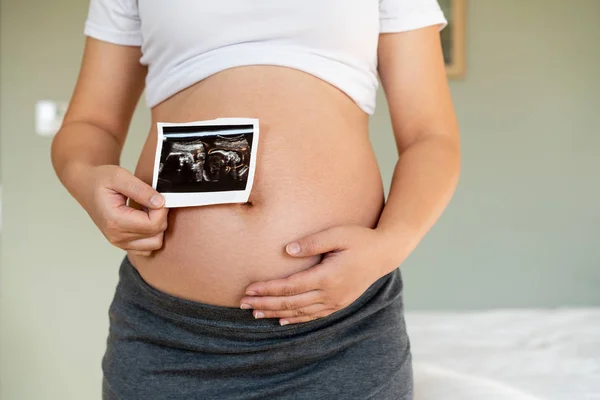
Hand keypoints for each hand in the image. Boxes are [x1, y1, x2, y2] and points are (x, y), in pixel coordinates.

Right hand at [80, 164, 168, 255]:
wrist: (86, 186)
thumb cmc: (100, 180)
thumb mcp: (120, 176)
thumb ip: (141, 190)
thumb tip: (160, 203)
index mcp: (115, 221)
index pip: (153, 224)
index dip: (162, 210)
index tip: (157, 197)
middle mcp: (117, 236)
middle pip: (156, 235)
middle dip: (160, 217)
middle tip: (151, 201)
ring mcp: (119, 242)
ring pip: (154, 244)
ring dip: (157, 227)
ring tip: (147, 210)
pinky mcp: (123, 243)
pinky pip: (147, 248)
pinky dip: (151, 235)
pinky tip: (144, 220)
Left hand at [240, 224, 396, 324]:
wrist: (385, 253)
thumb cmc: (360, 239)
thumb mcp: (337, 234)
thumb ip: (312, 242)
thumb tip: (286, 250)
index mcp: (328, 277)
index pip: (290, 286)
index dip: (268, 289)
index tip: (249, 289)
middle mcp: (330, 294)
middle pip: (291, 302)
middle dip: (265, 304)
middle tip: (243, 304)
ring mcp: (335, 301)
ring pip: (300, 312)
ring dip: (276, 313)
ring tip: (255, 313)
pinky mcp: (339, 303)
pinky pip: (313, 315)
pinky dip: (295, 319)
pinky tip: (282, 320)